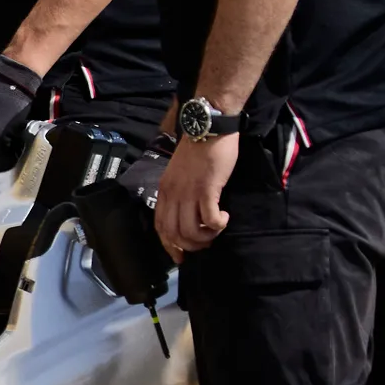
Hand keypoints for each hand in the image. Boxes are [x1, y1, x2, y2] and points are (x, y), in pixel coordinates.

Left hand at [156, 131, 236, 258]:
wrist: (208, 128)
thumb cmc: (198, 151)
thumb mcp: (180, 174)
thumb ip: (180, 193)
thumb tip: (187, 214)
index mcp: (164, 191)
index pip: (160, 226)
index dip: (170, 245)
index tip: (181, 256)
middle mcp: (172, 194)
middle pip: (174, 234)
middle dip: (191, 246)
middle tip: (206, 242)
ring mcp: (188, 192)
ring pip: (191, 231)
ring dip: (206, 237)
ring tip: (216, 229)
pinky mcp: (207, 189)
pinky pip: (209, 219)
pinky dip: (217, 224)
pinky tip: (224, 217)